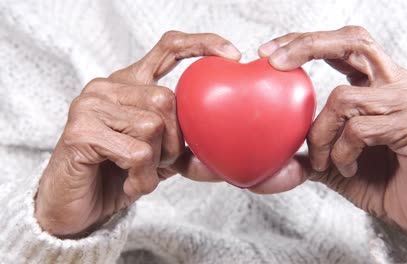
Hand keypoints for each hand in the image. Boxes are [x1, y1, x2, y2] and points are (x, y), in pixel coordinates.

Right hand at [35, 31, 240, 237]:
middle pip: (166, 100)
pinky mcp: (81, 130)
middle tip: (156, 163)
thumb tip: (226, 144)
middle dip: (173, 142)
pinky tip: (126, 183)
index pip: (168, 49)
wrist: (79, 207)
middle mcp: (108, 86)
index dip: (201, 44)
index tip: (231, 54)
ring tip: (137, 173)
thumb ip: (186, 141)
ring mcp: (90, 105)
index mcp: (130, 83)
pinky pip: (136, 153)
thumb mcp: (161, 154)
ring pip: (152, 126)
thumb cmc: (120, 175)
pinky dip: (141, 177)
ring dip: (155, 163)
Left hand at [251, 26, 406, 242]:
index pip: (345, 43)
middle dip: (307, 46)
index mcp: (379, 81)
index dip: (306, 40)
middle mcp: (398, 83)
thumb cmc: (375, 180)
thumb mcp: (331, 159)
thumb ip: (307, 146)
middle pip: (354, 42)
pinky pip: (360, 130)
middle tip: (274, 63)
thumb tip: (271, 146)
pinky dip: (341, 154)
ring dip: (321, 136)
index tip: (267, 52)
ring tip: (324, 162)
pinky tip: (348, 169)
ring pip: (344, 98)